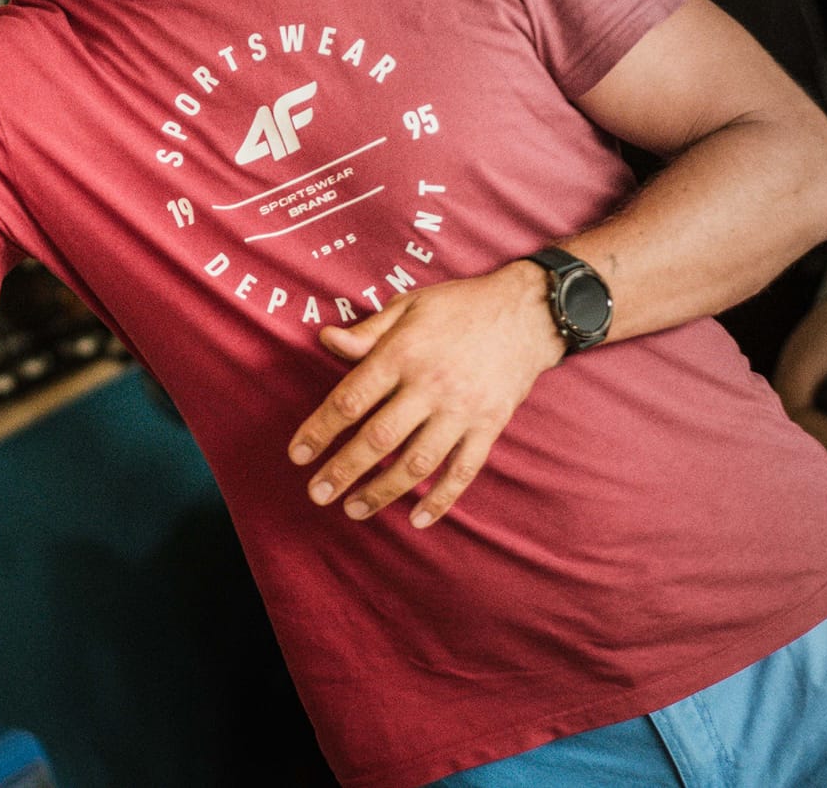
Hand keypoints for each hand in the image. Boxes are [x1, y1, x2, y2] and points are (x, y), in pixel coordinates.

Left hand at [287, 262, 561, 528]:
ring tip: (355, 509)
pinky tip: (418, 519)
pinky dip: (441, 499)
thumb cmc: (459, 307)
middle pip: (378, 438)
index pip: (351, 399)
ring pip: (417, 462)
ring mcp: (462, 410)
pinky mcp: (490, 426)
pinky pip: (464, 470)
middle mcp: (430, 386)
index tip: (298, 455)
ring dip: (383, 491)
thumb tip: (325, 339)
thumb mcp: (409, 306)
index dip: (320, 430)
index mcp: (403, 354)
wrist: (528, 312)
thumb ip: (368, 332)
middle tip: (317, 494)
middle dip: (343, 470)